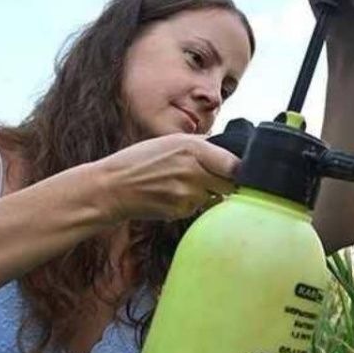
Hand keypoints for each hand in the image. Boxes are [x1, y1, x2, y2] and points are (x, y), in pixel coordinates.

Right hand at [88, 135, 239, 221]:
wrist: (113, 187)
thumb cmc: (141, 160)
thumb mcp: (171, 141)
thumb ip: (202, 146)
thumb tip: (231, 151)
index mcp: (193, 148)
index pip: (235, 164)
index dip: (240, 170)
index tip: (238, 171)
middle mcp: (193, 171)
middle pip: (230, 184)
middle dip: (225, 183)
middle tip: (211, 179)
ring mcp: (187, 193)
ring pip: (215, 197)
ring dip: (206, 194)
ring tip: (182, 185)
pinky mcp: (181, 211)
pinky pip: (198, 208)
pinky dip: (191, 204)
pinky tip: (172, 196)